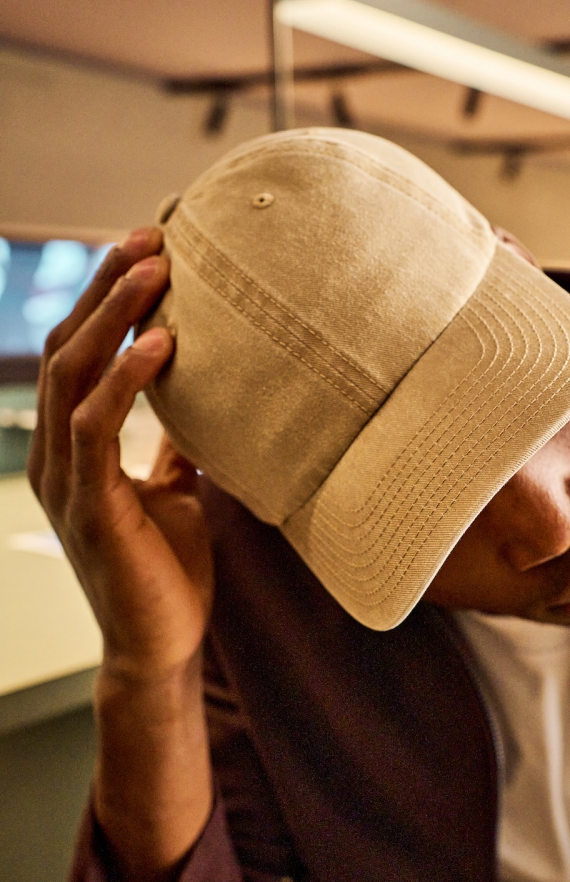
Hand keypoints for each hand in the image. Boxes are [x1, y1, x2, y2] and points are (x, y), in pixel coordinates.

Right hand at [28, 227, 212, 681]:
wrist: (162, 645)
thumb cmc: (167, 569)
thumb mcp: (174, 491)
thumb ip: (173, 446)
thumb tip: (202, 407)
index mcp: (71, 449)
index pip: (77, 354)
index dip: (105, 298)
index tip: (150, 249)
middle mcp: (55, 457)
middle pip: (67, 348)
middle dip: (106, 287)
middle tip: (152, 236)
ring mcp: (65, 482)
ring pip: (73, 375)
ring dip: (112, 316)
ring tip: (157, 268)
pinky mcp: (90, 509)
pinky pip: (97, 428)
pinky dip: (125, 380)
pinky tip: (164, 345)